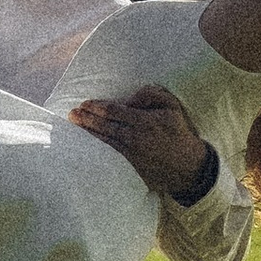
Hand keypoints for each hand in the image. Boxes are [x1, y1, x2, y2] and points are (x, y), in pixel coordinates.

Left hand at [69, 84, 215, 203]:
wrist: (188, 166)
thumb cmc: (178, 132)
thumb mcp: (173, 106)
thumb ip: (152, 95)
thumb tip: (131, 98)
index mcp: (145, 121)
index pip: (114, 111)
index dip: (97, 107)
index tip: (85, 103)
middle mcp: (136, 137)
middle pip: (105, 125)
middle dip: (86, 118)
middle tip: (72, 113)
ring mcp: (132, 153)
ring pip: (104, 139)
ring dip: (87, 131)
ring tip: (74, 123)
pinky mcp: (131, 165)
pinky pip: (110, 153)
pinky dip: (97, 146)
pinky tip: (88, 141)